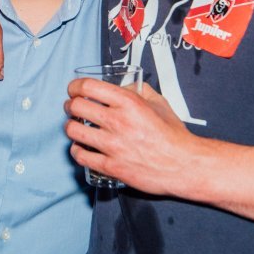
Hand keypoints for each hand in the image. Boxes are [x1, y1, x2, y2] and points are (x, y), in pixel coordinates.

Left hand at [64, 78, 203, 196]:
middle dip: (70, 105)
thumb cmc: (174, 135)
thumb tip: (122, 86)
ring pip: (74, 131)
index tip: (74, 90)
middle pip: (76, 107)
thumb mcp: (159, 103)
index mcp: (128, 103)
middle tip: (72, 108)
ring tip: (75, 127)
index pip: (88, 87)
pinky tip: (81, 148)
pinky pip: (81, 156)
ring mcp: (112, 145)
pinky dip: (76, 150)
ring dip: (71, 127)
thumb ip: (139, 91)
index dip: (75, 86)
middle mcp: (117, 122)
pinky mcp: (111, 166)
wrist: (184, 165)